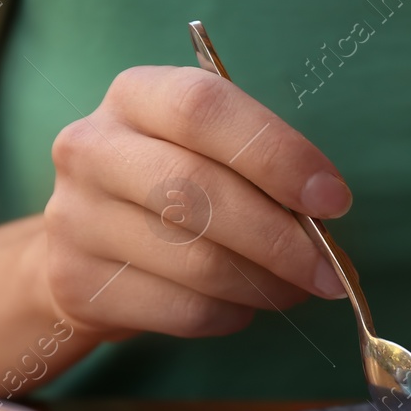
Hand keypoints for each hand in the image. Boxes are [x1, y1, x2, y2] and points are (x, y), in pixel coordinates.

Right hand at [42, 66, 351, 339]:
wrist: (80, 253)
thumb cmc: (167, 190)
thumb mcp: (202, 152)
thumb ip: (256, 168)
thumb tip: (324, 218)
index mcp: (134, 95)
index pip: (204, 108)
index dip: (276, 154)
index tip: (333, 200)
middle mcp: (93, 148)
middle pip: (197, 189)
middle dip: (280, 237)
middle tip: (328, 269)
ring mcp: (77, 218)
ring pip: (196, 261)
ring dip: (265, 284)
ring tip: (295, 288)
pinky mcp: (79, 284)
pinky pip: (183, 310)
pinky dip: (232, 314)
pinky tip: (243, 306)